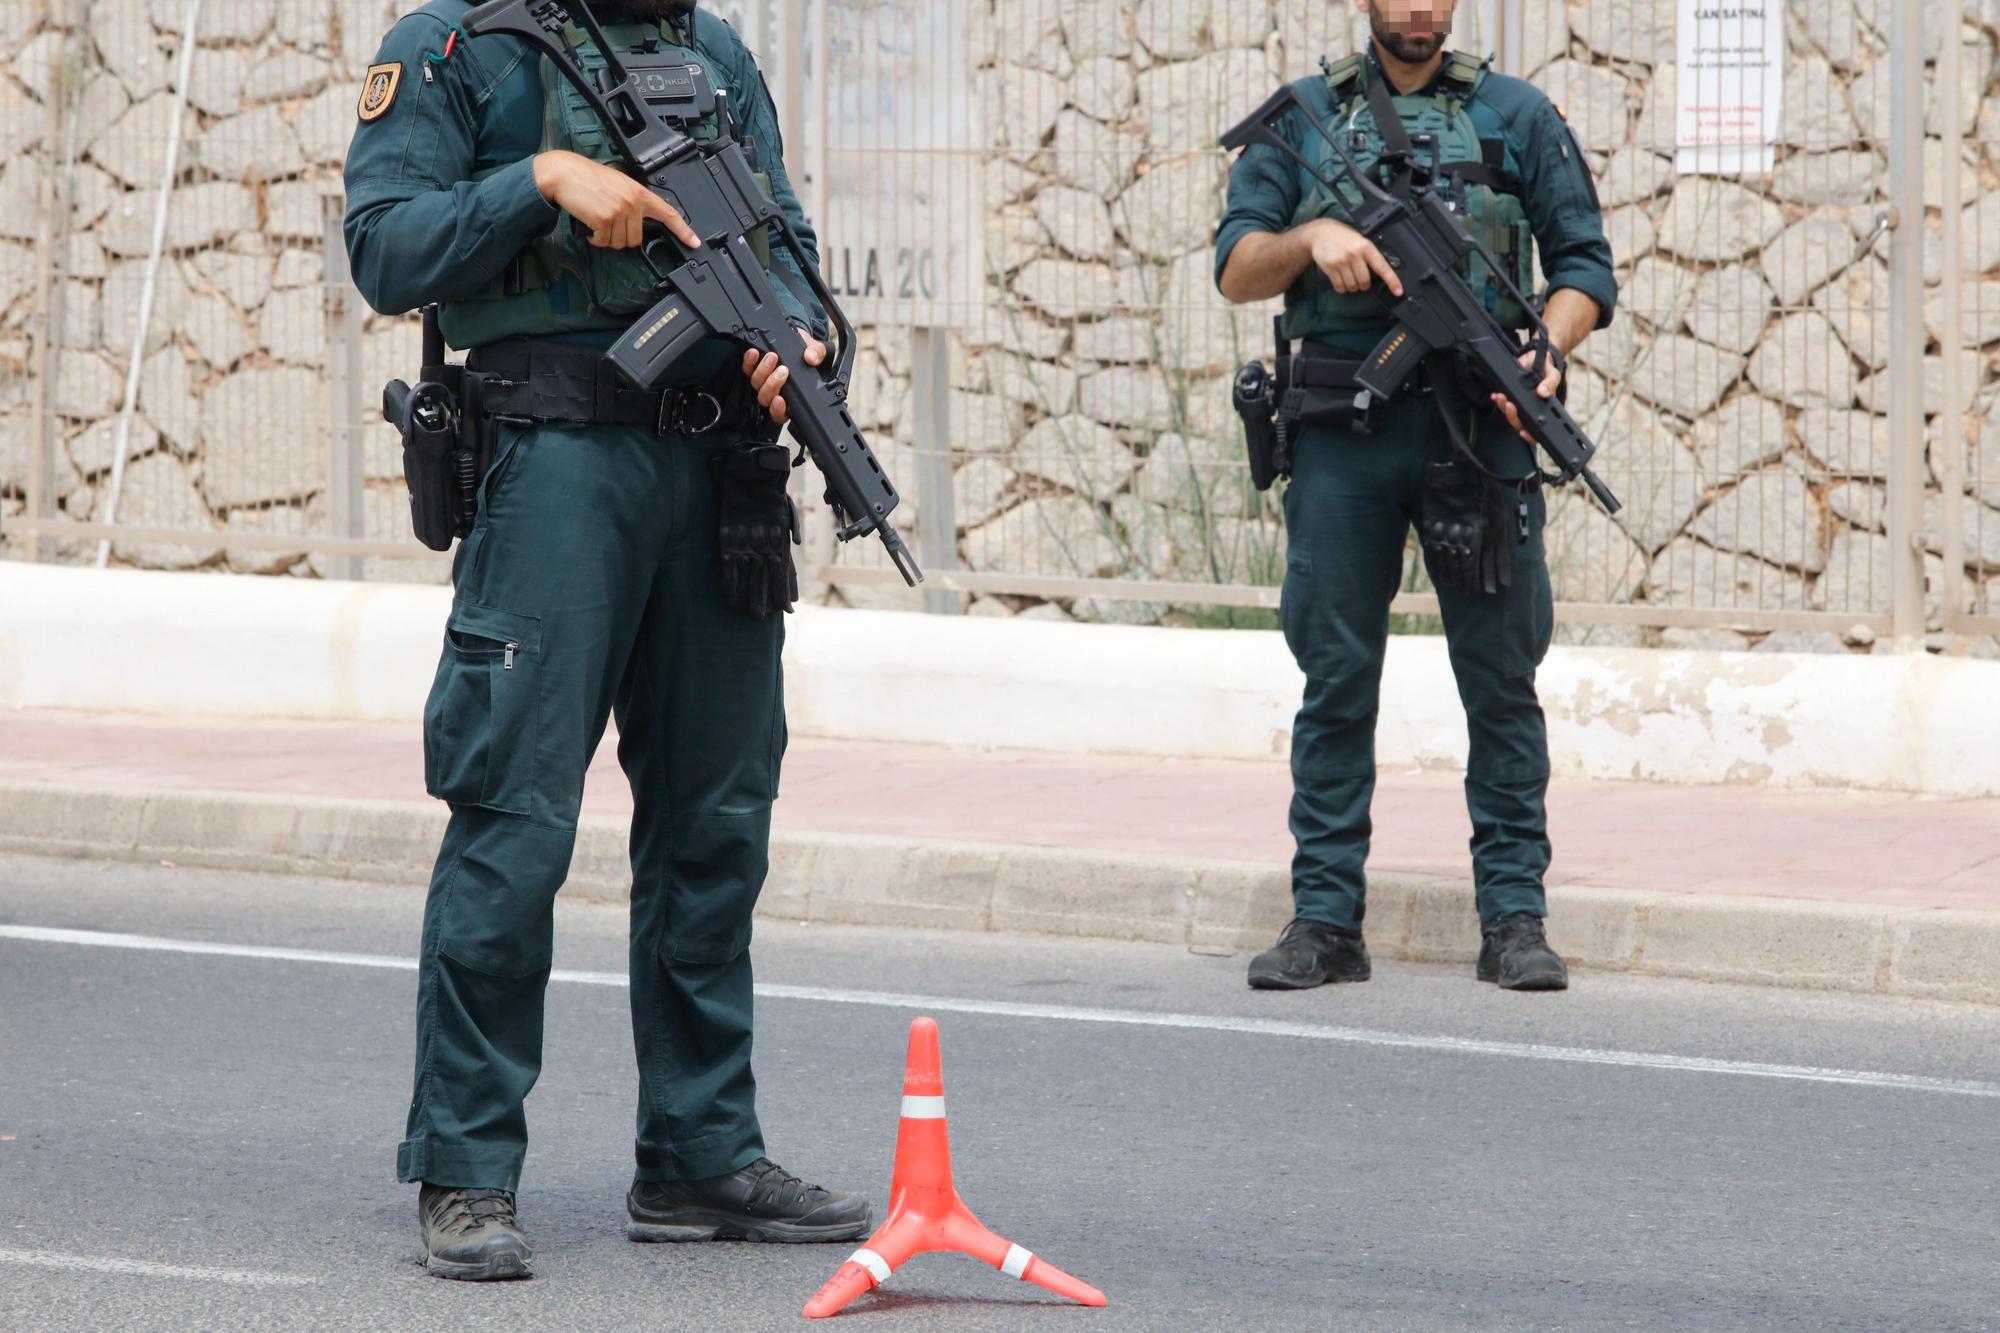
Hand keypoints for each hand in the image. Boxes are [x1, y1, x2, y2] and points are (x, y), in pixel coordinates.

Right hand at [532, 150, 700, 250]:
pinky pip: (603, 241)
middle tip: (607, 222)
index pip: (668, 213)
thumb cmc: (587, 179)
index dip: (683, 230)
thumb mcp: (618, 184)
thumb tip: (636, 223)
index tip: (694, 242)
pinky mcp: (605, 218)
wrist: (565, 173)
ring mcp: (620, 210)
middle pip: (636, 239)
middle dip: (620, 237)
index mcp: (639, 193)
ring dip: (606, 238)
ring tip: (597, 220)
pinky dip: (594, 238)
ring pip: (619, 243)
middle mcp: (633, 202)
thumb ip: (632, 202)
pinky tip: (589, 224)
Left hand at [741, 330, 825, 425]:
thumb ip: (818, 354)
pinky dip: (750, 362)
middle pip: (765, 398)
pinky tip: (755, 353)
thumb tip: (811, 358)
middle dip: (773, 384)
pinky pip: (747, 369)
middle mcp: (775, 392)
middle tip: (783, 370)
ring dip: (763, 372)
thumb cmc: (808, 353)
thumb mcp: (818, 351)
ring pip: (756, 384)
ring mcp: (763, 380)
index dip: (778, 410)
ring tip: (772, 357)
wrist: (800, 342)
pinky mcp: (753, 367)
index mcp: (790, 398)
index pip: (780, 414)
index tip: (780, 400)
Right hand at [1305, 218, 1402, 297]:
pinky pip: (1339, 286)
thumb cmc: (1343, 237)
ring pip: (1352, 286)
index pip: (1382, 267)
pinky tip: (1341, 280)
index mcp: (1366, 246)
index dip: (1392, 281)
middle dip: (1364, 285)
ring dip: (1352, 287)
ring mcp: (1341, 261)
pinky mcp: (1330, 266)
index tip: (1398, 291)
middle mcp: (1354, 254)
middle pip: (1365, 281)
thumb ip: (1370, 254)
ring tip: (1349, 278)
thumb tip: (1382, 273)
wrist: (1322, 232)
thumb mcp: (1360, 240)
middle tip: (1361, 280)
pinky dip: (1342, 288)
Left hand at [1491, 349, 1562, 443]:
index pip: (1537, 428)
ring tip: (1501, 397)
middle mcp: (1532, 410)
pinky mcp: (1513, 398)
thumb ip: (1550, 384)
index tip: (1523, 432)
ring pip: (1511, 414)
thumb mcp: (1553, 375)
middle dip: (1512, 416)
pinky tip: (1496, 395)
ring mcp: (1522, 405)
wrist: (1538, 358)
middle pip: (1520, 423)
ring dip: (1503, 408)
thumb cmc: (1548, 370)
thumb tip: (1543, 393)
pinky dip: (1499, 401)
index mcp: (1544, 410)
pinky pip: (1504, 404)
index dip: (1530, 434)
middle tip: (1509, 405)